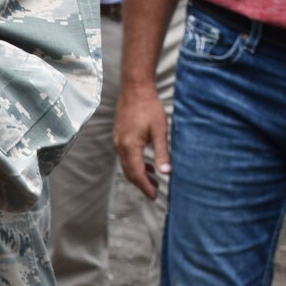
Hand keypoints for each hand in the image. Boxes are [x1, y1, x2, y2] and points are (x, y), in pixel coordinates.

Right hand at [113, 84, 169, 198]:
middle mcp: (121, 145)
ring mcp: (118, 140)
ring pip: (126, 164)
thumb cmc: (149, 107)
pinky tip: (146, 163)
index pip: (136, 173)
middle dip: (141, 184)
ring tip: (153, 180)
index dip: (145, 187)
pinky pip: (125, 155)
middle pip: (129, 172)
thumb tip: (166, 173)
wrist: (135, 88)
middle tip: (154, 192)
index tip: (154, 196)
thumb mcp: (160, 131)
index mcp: (130, 146)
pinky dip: (135, 163)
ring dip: (138, 174)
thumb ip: (162, 153)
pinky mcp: (120, 135)